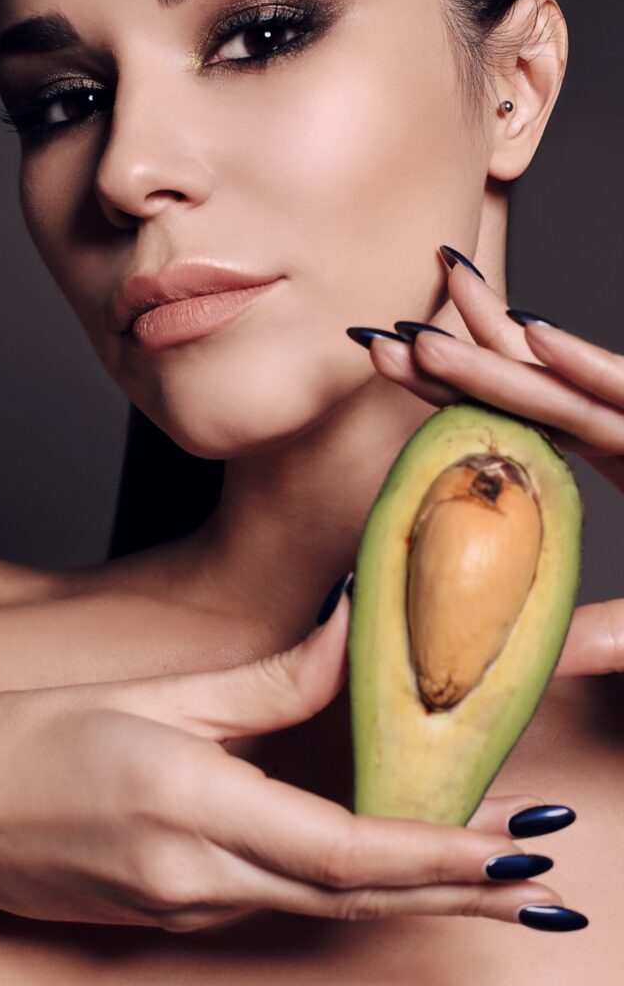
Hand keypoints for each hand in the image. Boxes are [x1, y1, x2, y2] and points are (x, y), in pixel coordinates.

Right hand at [0, 582, 563, 931]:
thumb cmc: (33, 739)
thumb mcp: (156, 694)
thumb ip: (269, 681)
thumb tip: (351, 636)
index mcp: (191, 806)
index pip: (343, 850)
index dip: (434, 858)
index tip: (507, 851)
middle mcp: (197, 874)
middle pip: (353, 895)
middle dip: (453, 891)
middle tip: (535, 878)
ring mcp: (186, 905)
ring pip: (324, 903)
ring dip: (411, 891)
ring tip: (485, 875)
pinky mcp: (174, 910)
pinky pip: (280, 898)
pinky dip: (348, 886)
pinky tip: (384, 863)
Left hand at [361, 245, 623, 679]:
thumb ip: (601, 634)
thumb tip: (534, 662)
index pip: (524, 425)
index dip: (459, 397)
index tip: (399, 372)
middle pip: (534, 393)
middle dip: (460, 360)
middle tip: (384, 338)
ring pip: (574, 389)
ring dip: (501, 355)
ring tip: (431, 323)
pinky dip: (595, 371)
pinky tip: (539, 336)